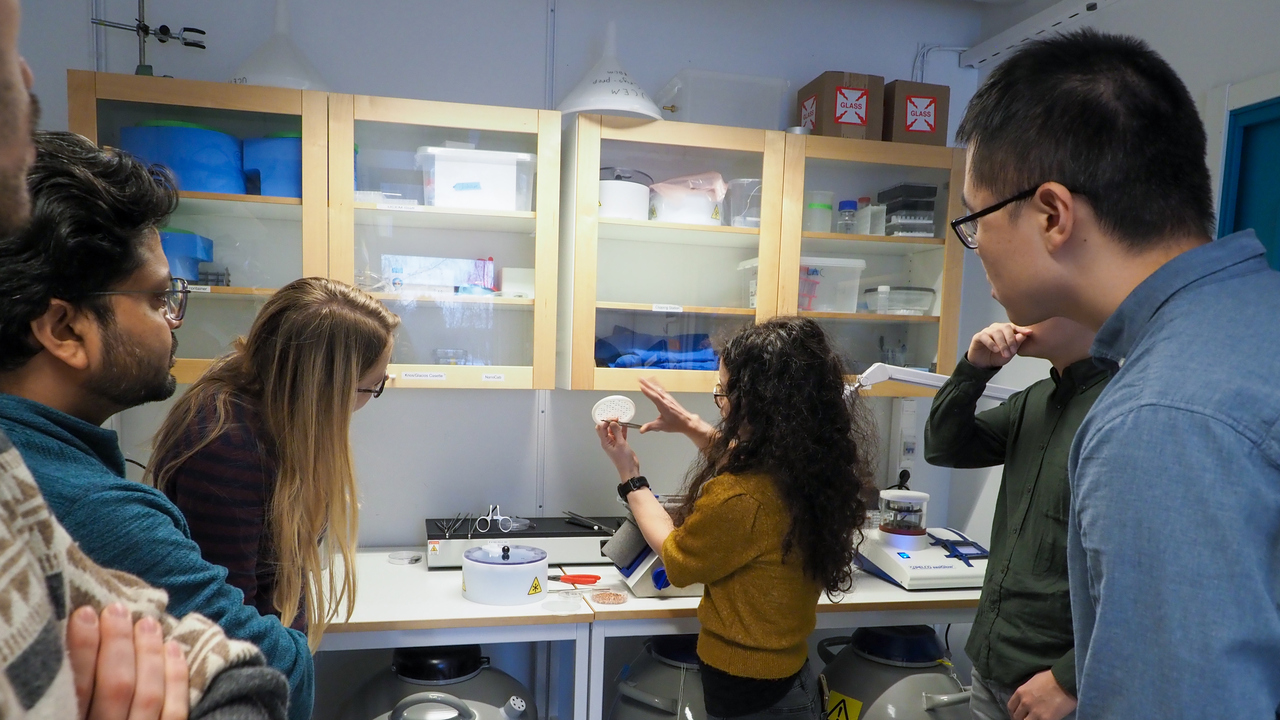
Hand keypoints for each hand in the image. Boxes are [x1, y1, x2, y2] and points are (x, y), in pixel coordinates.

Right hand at [68, 604, 189, 719]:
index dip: (82, 649)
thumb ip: (72, 685)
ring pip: (148, 695)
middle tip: (116, 610)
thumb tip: (78, 627)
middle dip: (118, 643)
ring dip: (148, 653)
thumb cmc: (85, 712)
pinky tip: (172, 647)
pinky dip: (176, 676)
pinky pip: (175, 710)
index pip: (78, 688)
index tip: (84, 613)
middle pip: (117, 686)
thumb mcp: (66, 706)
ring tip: (146, 622)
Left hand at [596, 421, 640, 481]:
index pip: (601, 428)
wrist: (630, 468)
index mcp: (605, 442)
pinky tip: (625, 424)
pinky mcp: (621, 443)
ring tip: (620, 418)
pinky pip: (620, 433)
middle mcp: (608, 441)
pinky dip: (622, 429)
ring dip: (616, 424)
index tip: (612, 417)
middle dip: (609, 421)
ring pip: (613, 430)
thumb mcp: (621, 443)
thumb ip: (617, 432)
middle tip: (615, 416)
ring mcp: (615, 442)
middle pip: (606, 428)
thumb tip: (613, 422)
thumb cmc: (624, 460)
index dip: (605, 421)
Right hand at [638, 377, 715, 447]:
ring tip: (644, 378)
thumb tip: (642, 430)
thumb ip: (651, 427)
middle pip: (655, 390)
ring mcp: (668, 398)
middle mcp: (666, 400)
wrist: (687, 422)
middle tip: (640, 379)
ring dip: (651, 383)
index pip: (654, 397)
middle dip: (647, 384)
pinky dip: (657, 384)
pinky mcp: (670, 398)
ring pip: (658, 389)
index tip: (641, 386)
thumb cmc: (676, 424)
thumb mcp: (662, 426)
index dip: (647, 391)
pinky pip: (662, 389)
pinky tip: (655, 382)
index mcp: (664, 406)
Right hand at [966, 322, 1032, 368]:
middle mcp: (996, 328)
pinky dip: (991, 343)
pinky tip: (995, 350)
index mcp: (1005, 330)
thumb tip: (1024, 335)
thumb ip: (1017, 344)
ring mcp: (987, 331)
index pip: (1014, 326)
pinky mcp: (978, 336)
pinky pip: (985, 336)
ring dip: (1002, 344)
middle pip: (1005, 327)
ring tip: (1005, 353)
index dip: (1021, 329)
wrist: (984, 365)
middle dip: (1011, 340)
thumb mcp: (1010, 353)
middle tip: (1013, 351)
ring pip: (996, 332)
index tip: (1029, 333)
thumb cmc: (997, 357)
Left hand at [1007, 670, 1075, 719]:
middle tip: (1025, 718)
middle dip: (1020, 718)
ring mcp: (1035, 712)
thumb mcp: (1033, 681)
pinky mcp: (1046, 719)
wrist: (1066, 682)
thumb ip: (1026, 692)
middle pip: (1016, 717)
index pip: (1010, 707)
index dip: (1013, 712)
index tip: (1017, 713)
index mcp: (1021, 692)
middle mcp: (1025, 703)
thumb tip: (1024, 698)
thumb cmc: (1051, 678)